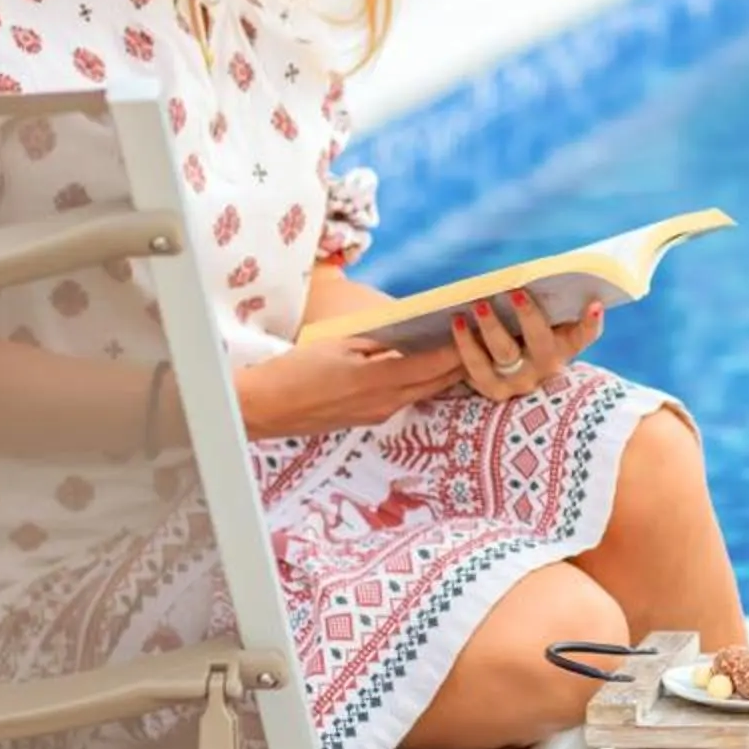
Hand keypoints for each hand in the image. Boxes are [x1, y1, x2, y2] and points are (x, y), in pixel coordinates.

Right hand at [237, 338, 466, 439]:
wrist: (265, 408)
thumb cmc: (296, 371)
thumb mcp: (339, 345)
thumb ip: (378, 342)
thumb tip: (410, 334)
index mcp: (380, 380)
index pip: (435, 364)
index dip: (460, 348)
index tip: (479, 330)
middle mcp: (387, 403)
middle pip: (438, 382)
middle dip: (463, 362)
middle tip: (483, 341)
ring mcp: (379, 414)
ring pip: (424, 392)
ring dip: (445, 375)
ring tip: (463, 352)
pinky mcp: (369, 419)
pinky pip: (406, 399)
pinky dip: (422, 382)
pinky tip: (424, 369)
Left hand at [451, 289, 602, 401]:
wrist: (509, 378)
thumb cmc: (530, 339)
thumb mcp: (547, 328)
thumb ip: (553, 308)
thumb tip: (558, 282)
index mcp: (564, 347)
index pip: (583, 335)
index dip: (590, 323)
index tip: (594, 304)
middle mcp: (544, 367)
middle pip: (539, 341)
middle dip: (528, 316)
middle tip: (514, 290)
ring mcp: (518, 381)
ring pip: (503, 355)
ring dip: (489, 327)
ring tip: (475, 305)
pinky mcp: (492, 389)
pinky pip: (475, 370)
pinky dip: (464, 345)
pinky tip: (456, 322)